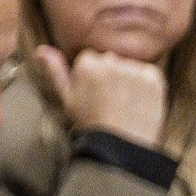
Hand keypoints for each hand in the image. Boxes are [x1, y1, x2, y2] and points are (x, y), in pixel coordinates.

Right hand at [37, 43, 168, 148]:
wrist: (122, 146)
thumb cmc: (92, 124)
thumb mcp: (67, 98)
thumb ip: (56, 71)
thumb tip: (42, 49)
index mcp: (87, 64)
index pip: (91, 59)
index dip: (94, 78)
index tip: (96, 95)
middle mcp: (110, 61)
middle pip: (112, 60)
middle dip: (112, 76)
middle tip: (111, 101)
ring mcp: (133, 69)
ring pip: (131, 67)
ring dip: (130, 80)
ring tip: (125, 104)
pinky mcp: (153, 77)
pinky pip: (150, 74)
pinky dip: (147, 86)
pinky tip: (139, 103)